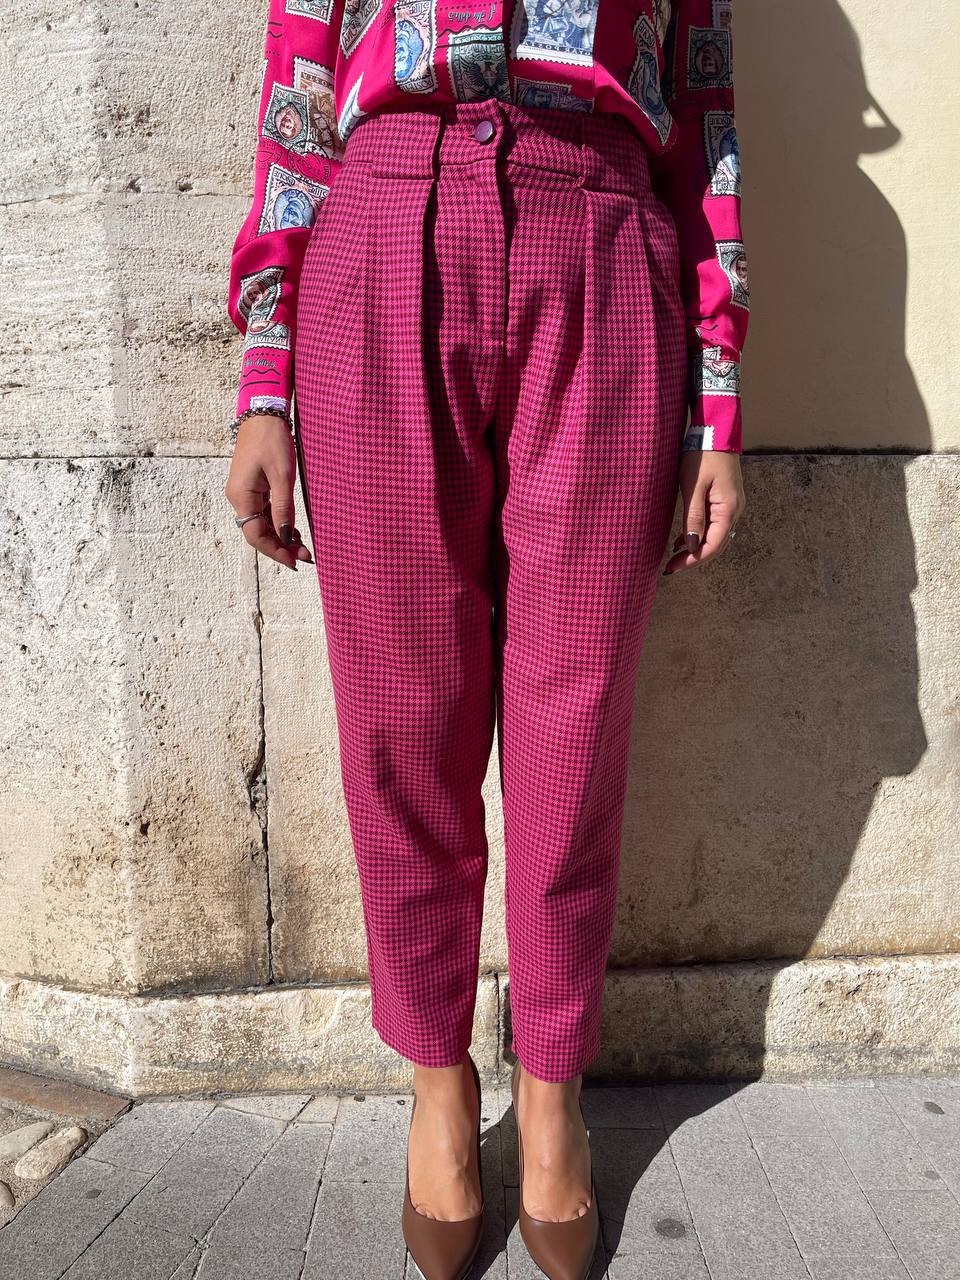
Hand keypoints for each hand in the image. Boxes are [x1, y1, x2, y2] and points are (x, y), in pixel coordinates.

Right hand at [224, 414, 313, 571]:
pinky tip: (293, 531)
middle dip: (280, 547)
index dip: (274, 551)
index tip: (294, 562)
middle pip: (257, 532)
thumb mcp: (282, 476)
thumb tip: (284, 536)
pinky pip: (263, 512)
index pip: (255, 535)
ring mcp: (244, 493)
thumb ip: (283, 508)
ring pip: (261, 524)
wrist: (263, 414)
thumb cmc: (272, 441)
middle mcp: (238, 498)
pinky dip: (277, 523)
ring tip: (302, 547)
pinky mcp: (252, 488)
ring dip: (280, 537)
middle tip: (305, 557)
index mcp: (241, 496)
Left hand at [662, 449, 745, 574]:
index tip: (673, 567)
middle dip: (694, 558)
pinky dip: (700, 534)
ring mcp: (733, 505)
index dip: (693, 560)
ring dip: (697, 548)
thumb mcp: (692, 486)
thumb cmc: (702, 454)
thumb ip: (693, 517)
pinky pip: (715, 524)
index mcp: (729, 509)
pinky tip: (684, 540)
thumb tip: (693, 546)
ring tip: (675, 556)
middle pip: (716, 544)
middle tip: (671, 567)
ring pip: (716, 535)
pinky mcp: (726, 499)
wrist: (715, 429)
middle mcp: (735, 510)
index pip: (712, 545)